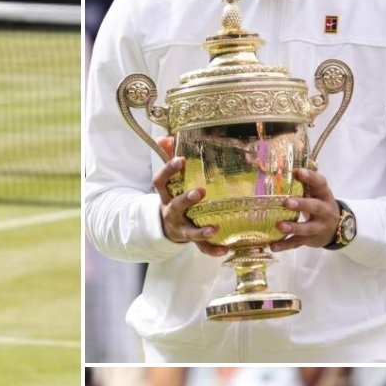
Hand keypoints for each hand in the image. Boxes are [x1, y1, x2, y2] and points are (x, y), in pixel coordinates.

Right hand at [153, 141, 226, 255]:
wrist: (167, 227)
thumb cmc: (172, 196)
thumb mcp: (168, 180)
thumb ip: (166, 157)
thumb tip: (165, 136)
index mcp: (165, 195)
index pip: (161, 181)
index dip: (168, 170)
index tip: (181, 160)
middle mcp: (171, 212)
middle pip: (175, 206)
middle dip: (186, 200)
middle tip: (200, 192)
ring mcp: (181, 227)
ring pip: (188, 231)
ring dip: (200, 231)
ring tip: (214, 228)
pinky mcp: (191, 239)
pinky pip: (201, 247)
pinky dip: (212, 249)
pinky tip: (225, 249)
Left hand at [267, 166, 341, 252]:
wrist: (336, 229)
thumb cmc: (319, 205)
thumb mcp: (316, 193)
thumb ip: (305, 183)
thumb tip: (288, 167)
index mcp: (324, 195)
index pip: (321, 184)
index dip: (310, 177)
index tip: (298, 171)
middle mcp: (324, 211)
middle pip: (315, 207)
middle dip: (302, 204)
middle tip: (287, 202)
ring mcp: (318, 226)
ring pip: (307, 228)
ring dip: (294, 227)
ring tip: (280, 226)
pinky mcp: (311, 240)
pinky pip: (298, 243)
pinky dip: (285, 245)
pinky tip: (273, 246)